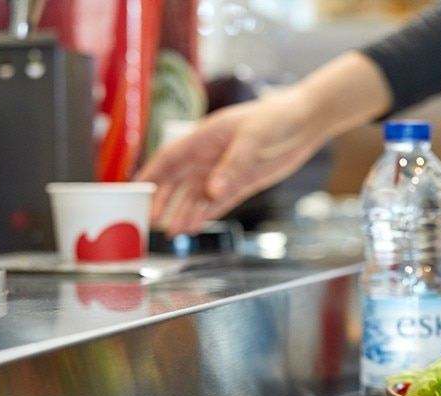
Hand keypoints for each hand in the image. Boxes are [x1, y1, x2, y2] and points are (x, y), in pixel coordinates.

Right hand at [135, 88, 324, 235]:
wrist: (305, 121)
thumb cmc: (276, 118)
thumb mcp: (253, 137)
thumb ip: (233, 165)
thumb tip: (212, 191)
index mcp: (205, 137)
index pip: (170, 157)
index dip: (151, 173)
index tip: (135, 189)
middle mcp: (210, 156)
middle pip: (179, 181)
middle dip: (164, 200)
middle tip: (153, 220)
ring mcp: (226, 171)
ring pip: (197, 196)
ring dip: (184, 213)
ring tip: (174, 233)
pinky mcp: (242, 183)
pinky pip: (219, 202)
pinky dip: (206, 214)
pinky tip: (195, 226)